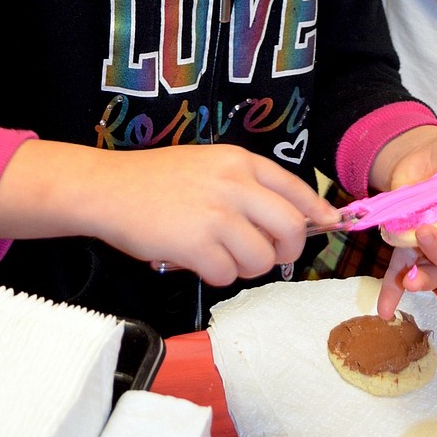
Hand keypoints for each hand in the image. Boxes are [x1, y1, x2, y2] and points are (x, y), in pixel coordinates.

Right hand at [0, 140, 338, 287]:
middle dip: (285, 250)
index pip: (296, 189)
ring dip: (244, 267)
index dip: (317, 213)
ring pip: (262, 259)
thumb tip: (292, 218)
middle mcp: (234, 184)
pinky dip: (214, 274)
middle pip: (291, 229)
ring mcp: (216, 214)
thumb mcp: (208, 166)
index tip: (329, 226)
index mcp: (240, 161)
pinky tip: (193, 259)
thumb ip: (245, 186)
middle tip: (264, 254)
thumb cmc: (156, 181)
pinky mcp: (196, 244)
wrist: (107, 188)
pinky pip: (227, 275)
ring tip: (216, 253)